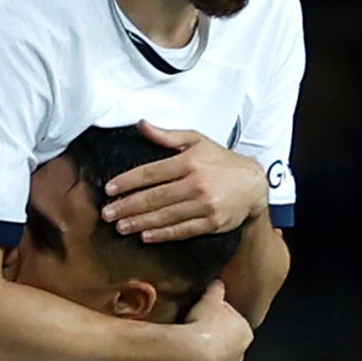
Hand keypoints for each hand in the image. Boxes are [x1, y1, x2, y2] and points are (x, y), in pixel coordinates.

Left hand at [100, 121, 267, 241]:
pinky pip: (182, 230)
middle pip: (154, 197)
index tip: (109, 189)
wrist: (254, 184)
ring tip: (121, 226)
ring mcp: (205, 205)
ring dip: (140, 222)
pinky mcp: (212, 222)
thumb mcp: (197, 141)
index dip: (127, 181)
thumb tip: (142, 124)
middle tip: (107, 214)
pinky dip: (163, 234)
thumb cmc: (221, 161)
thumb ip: (168, 136)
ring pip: (166, 216)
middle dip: (127, 206)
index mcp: (189, 162)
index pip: (151, 172)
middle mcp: (196, 183)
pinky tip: (146, 236)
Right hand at [173, 281, 251, 360]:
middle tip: (197, 328)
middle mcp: (240, 354)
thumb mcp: (211, 298)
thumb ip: (217, 290)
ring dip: (206, 351)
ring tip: (189, 342)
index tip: (206, 315)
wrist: (191, 352)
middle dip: (215, 336)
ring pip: (216, 358)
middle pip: (227, 342)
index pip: (234, 322)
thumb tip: (218, 282)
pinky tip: (186, 354)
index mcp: (245, 333)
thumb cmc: (204, 325)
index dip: (219, 317)